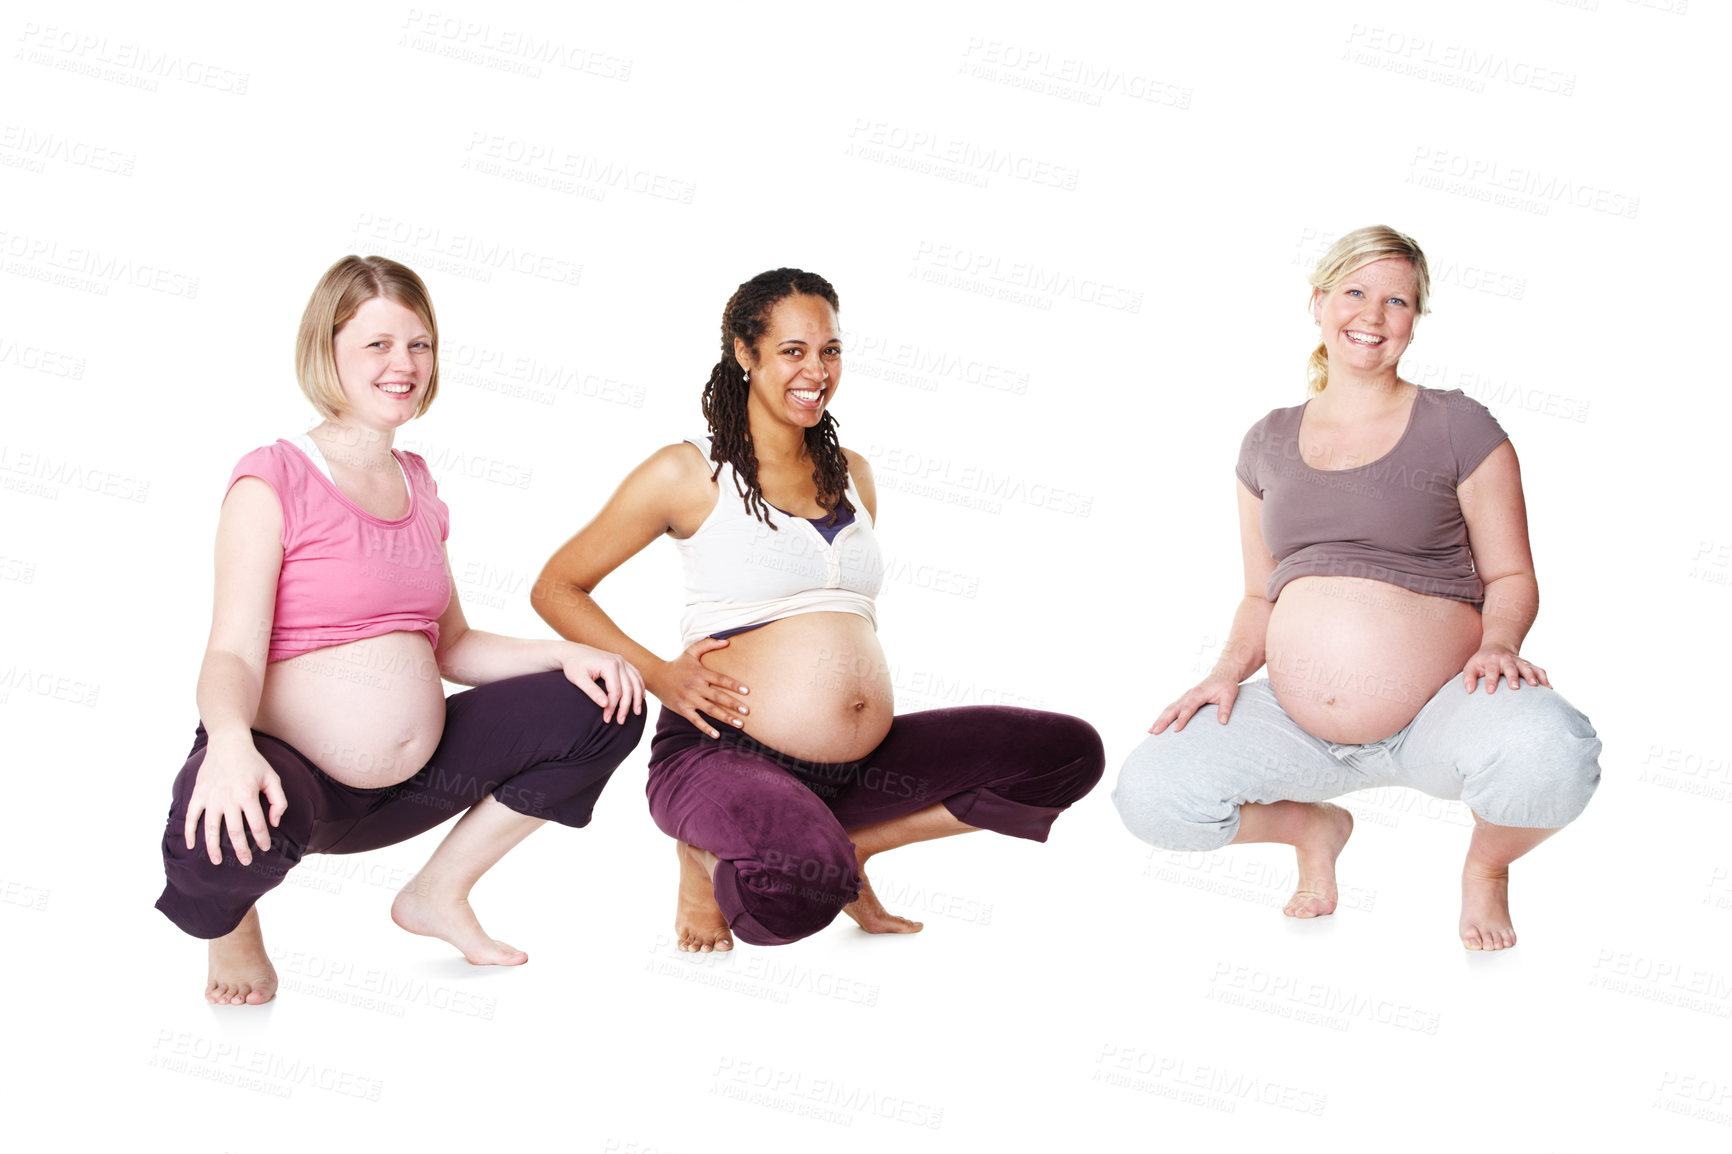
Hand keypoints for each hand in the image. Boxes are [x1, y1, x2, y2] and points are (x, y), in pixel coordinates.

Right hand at [184, 733, 286, 866]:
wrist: (228, 743)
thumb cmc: (253, 762)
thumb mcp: (272, 778)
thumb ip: (279, 801)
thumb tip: (274, 823)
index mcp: (247, 794)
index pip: (257, 825)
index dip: (262, 839)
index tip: (266, 848)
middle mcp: (227, 798)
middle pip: (234, 832)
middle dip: (241, 850)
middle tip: (245, 862)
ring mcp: (210, 797)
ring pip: (210, 829)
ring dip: (213, 847)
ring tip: (217, 861)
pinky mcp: (198, 794)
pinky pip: (191, 817)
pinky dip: (189, 833)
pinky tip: (191, 846)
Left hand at [559, 643, 646, 722]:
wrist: (573, 652)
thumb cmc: (574, 666)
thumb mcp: (579, 679)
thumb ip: (592, 692)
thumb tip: (605, 705)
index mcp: (608, 665)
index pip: (615, 691)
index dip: (612, 707)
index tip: (607, 718)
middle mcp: (619, 661)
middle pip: (628, 688)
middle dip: (625, 706)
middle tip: (621, 721)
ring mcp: (622, 661)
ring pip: (636, 682)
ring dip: (637, 698)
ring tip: (636, 713)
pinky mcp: (623, 662)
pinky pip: (636, 675)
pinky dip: (640, 686)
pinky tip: (641, 697)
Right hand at [647, 637, 748, 738]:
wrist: (656, 676)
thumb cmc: (678, 664)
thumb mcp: (691, 651)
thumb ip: (709, 644)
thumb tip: (727, 641)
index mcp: (700, 673)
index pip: (720, 679)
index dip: (734, 685)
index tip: (747, 691)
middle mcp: (696, 686)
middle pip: (718, 696)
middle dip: (733, 704)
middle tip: (747, 711)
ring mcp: (689, 699)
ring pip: (710, 710)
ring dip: (725, 717)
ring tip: (739, 724)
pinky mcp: (683, 709)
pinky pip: (696, 720)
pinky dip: (706, 728)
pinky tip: (717, 735)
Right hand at [1150, 674, 1241, 734]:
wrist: (1222, 674)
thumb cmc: (1225, 685)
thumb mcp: (1229, 696)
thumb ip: (1225, 708)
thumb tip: (1223, 722)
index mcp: (1197, 694)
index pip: (1188, 709)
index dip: (1182, 719)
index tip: (1175, 730)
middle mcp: (1188, 695)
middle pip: (1172, 709)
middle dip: (1162, 721)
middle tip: (1155, 732)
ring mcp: (1184, 697)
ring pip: (1168, 709)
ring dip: (1159, 720)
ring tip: (1151, 731)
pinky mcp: (1184, 700)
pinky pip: (1170, 709)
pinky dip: (1162, 717)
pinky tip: (1157, 725)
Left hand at [1460, 645, 1549, 692]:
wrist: (1497, 648)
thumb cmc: (1482, 662)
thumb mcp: (1471, 667)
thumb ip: (1468, 678)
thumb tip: (1470, 691)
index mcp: (1492, 660)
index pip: (1491, 670)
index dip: (1491, 680)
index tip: (1490, 692)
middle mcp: (1507, 660)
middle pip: (1511, 668)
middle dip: (1513, 677)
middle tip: (1515, 688)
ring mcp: (1519, 662)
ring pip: (1527, 667)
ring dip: (1532, 676)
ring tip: (1535, 686)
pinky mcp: (1529, 665)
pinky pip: (1539, 670)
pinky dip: (1545, 678)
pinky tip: (1549, 689)